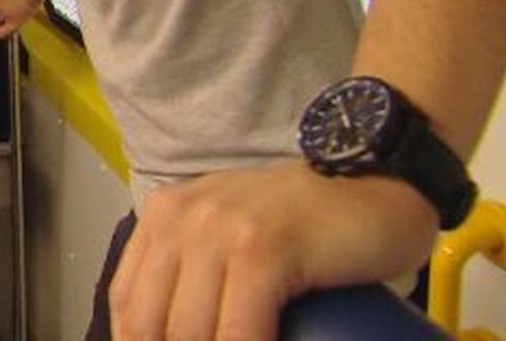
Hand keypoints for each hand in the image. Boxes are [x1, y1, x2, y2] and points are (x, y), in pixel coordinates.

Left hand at [110, 161, 436, 340]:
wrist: (378, 180)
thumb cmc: (310, 224)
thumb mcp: (232, 239)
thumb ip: (195, 277)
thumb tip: (172, 333)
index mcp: (164, 218)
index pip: (127, 307)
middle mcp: (181, 218)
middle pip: (152, 326)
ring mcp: (220, 230)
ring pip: (191, 333)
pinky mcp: (263, 249)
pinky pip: (240, 332)